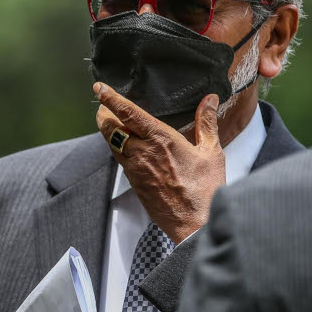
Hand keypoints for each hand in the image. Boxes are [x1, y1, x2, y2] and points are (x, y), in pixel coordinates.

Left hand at [94, 83, 225, 242]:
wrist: (194, 224)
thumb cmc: (205, 189)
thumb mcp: (211, 152)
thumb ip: (206, 123)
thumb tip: (209, 100)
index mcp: (160, 140)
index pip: (128, 113)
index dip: (111, 98)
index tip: (100, 88)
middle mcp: (142, 152)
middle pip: (111, 127)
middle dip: (103, 113)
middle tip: (102, 104)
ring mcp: (135, 169)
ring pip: (112, 143)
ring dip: (108, 130)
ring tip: (109, 120)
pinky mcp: (134, 182)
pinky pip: (120, 159)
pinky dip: (117, 147)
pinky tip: (124, 146)